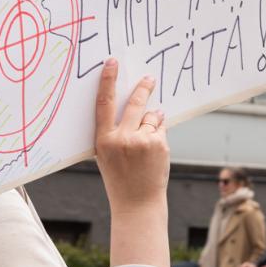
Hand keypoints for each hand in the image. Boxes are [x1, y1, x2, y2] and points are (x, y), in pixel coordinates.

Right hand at [94, 57, 169, 266]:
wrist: (137, 203)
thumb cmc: (119, 177)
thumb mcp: (106, 154)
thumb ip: (114, 131)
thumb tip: (135, 105)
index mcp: (104, 140)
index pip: (104, 103)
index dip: (108, 81)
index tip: (112, 63)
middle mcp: (122, 138)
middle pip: (135, 103)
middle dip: (143, 88)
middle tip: (150, 78)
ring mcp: (142, 141)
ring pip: (152, 116)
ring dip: (152, 121)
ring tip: (146, 143)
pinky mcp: (160, 145)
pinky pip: (161, 128)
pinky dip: (159, 133)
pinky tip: (154, 150)